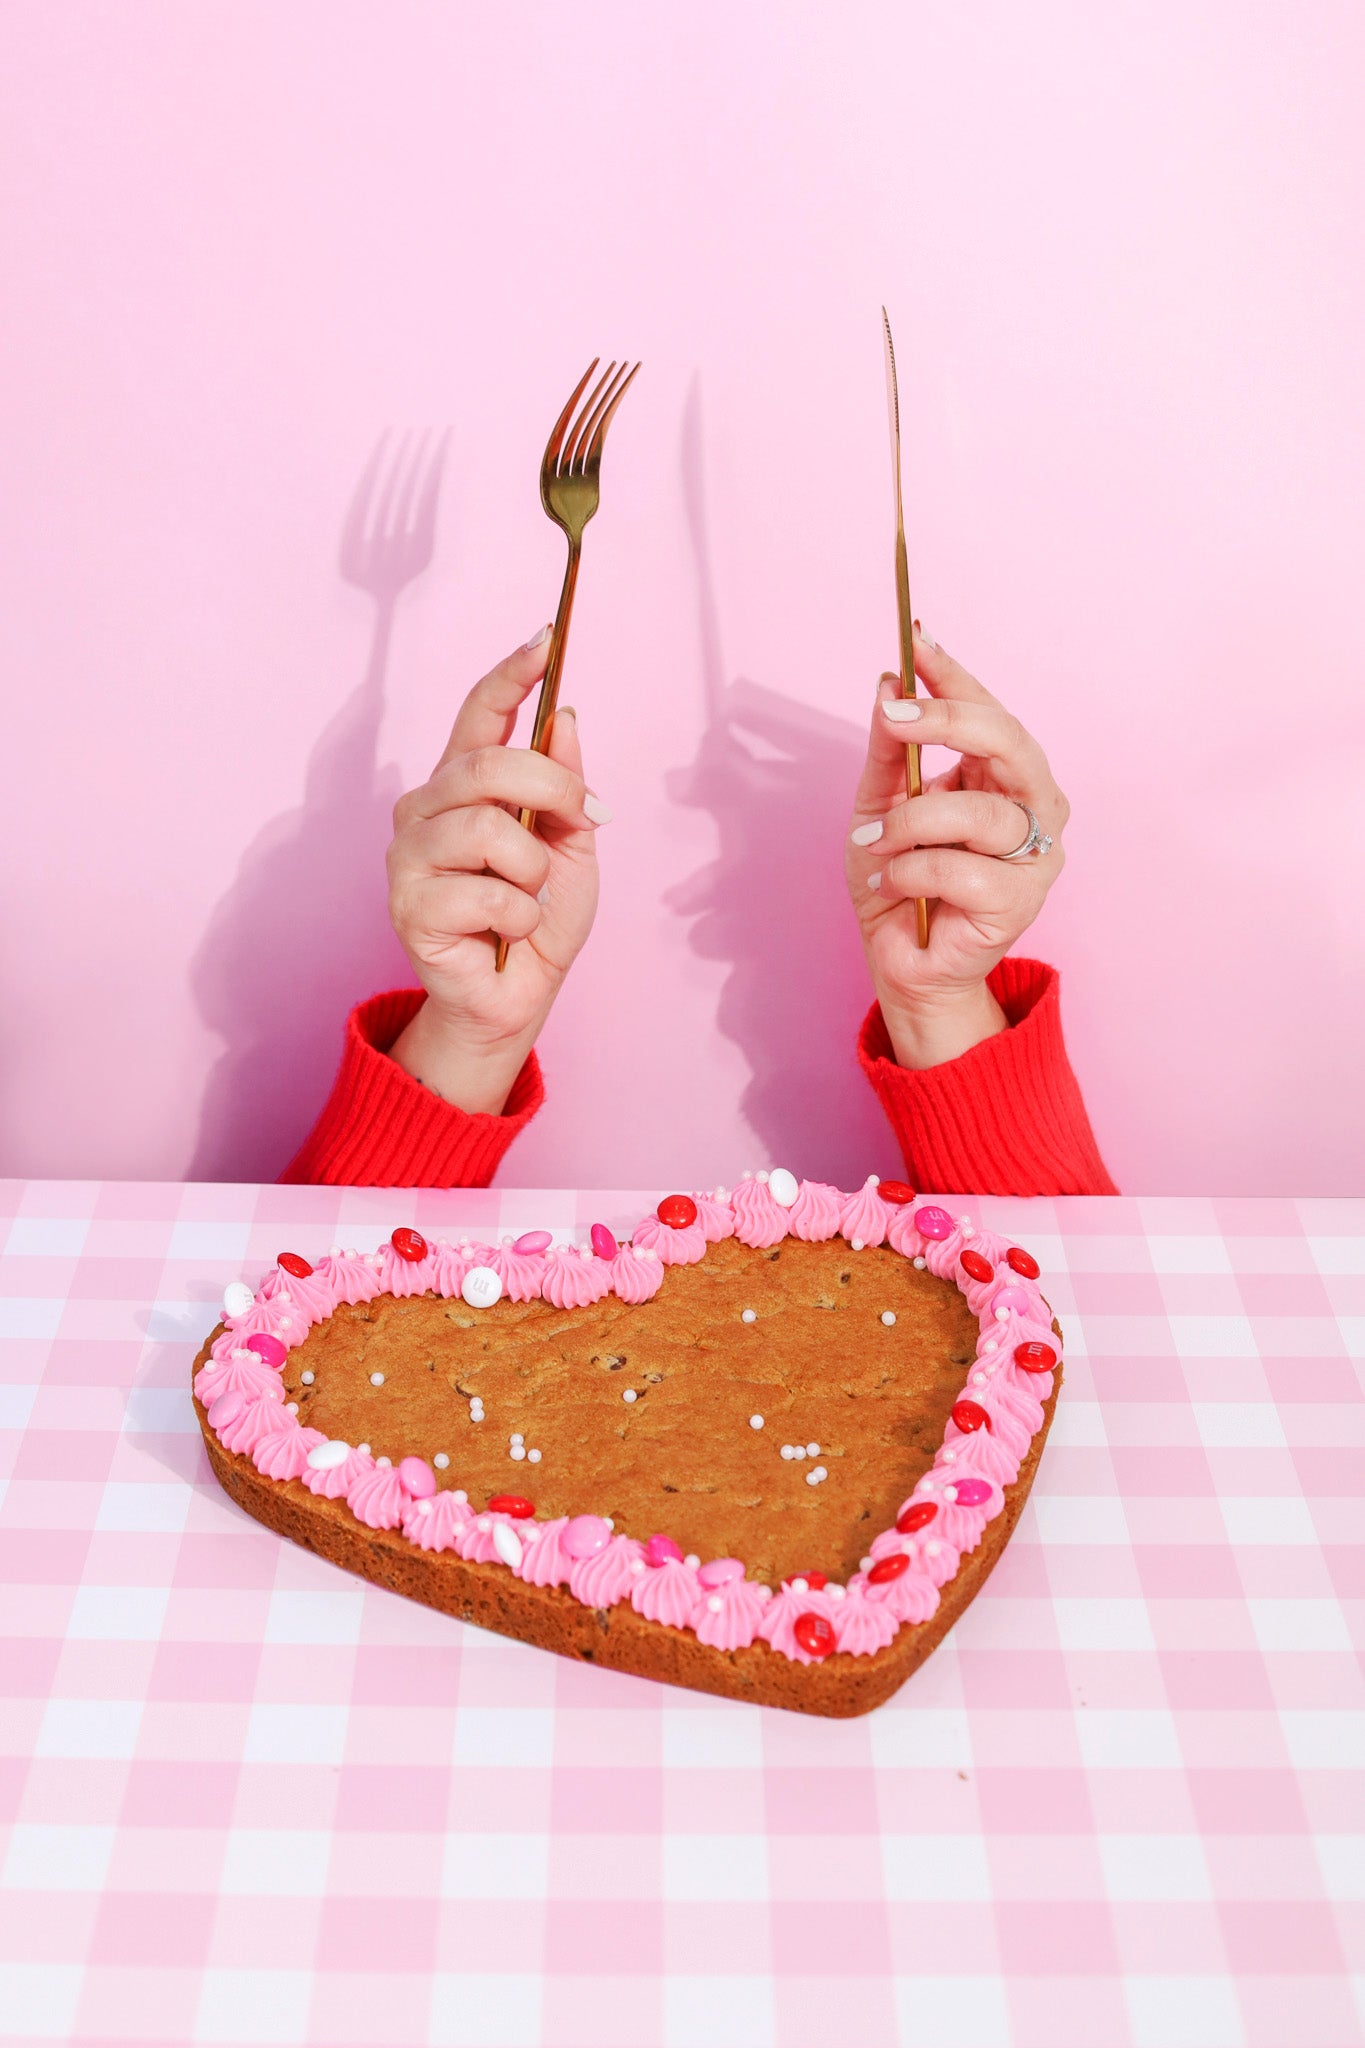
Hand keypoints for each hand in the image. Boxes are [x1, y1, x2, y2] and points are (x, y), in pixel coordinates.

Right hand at [386, 629, 608, 1112]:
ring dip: (534, 870)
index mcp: (464, 787)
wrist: (518, 998)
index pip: (479, 714)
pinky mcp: (407, 904)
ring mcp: (409, 855)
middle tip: (584, 820)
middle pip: (488, 765)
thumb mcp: (572, 848)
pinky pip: (486, 891)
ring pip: (488, 830)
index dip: (511, 675)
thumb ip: (565, 789)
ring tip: (530, 899)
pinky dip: (520, 915)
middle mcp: (426, 809)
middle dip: (551, 789)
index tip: (545, 638)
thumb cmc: (538, 921)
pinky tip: (506, 933)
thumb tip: (565, 718)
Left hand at [845, 626, 1069, 1069]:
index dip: (953, 675)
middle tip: (894, 716)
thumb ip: (889, 749)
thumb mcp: (879, 804)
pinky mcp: (1020, 903)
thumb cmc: (899, 884)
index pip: (987, 711)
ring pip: (982, 813)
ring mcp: (1035, 856)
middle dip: (948, 722)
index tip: (914, 641)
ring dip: (913, 822)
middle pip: (1010, 742)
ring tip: (874, 841)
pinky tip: (895, 884)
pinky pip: (964, 871)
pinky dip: (915, 871)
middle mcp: (1032, 808)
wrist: (900, 962)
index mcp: (1003, 776)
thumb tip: (888, 686)